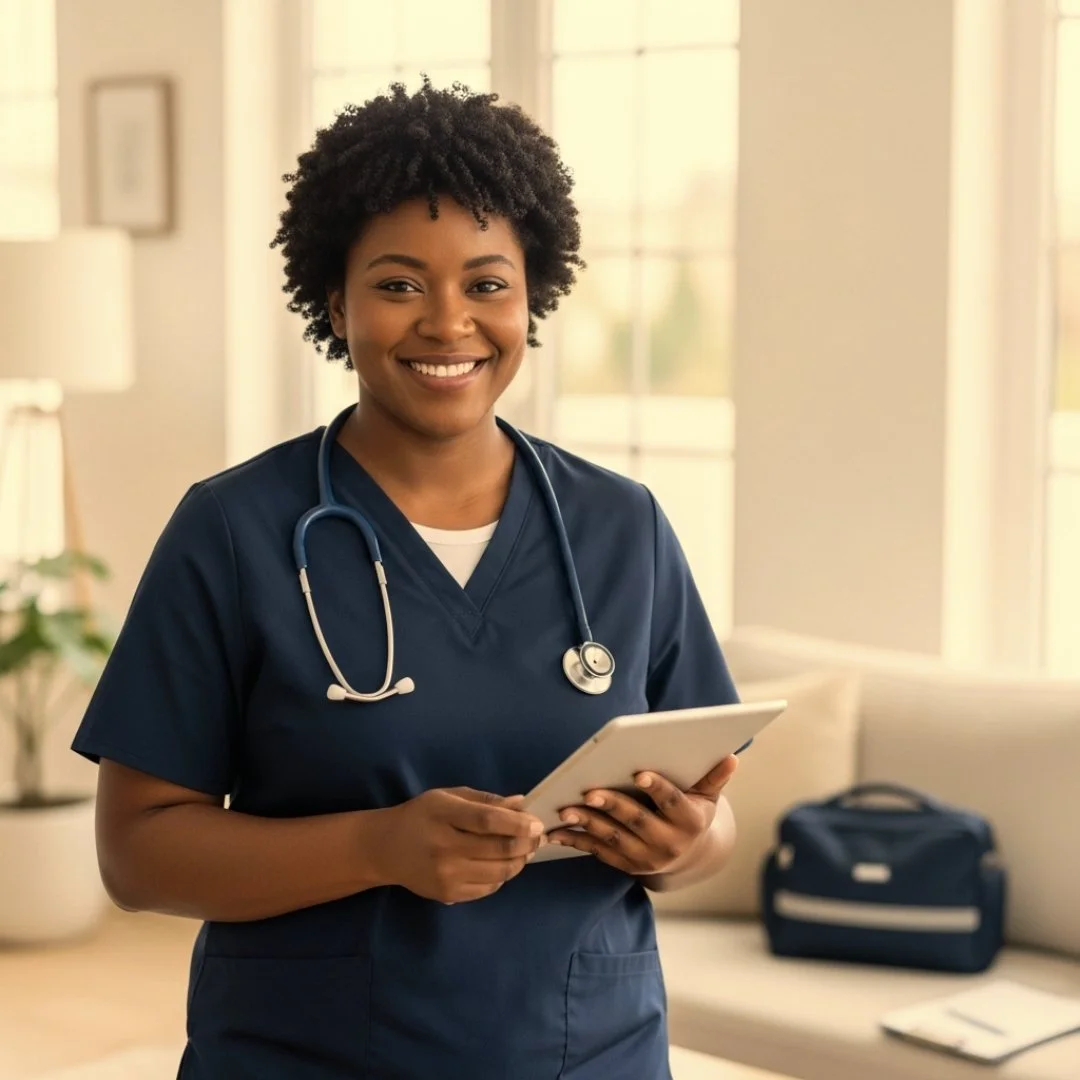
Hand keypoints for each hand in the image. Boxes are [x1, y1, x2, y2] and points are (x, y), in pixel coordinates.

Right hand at [374, 787, 544, 903]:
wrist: (386, 848)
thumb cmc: (421, 816)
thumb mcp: (447, 797)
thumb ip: (485, 801)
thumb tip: (521, 804)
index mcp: (443, 815)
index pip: (487, 821)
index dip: (517, 823)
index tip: (537, 824)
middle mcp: (444, 848)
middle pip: (497, 850)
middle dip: (526, 844)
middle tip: (538, 837)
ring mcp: (446, 875)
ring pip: (498, 873)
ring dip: (519, 862)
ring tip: (525, 851)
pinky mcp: (448, 895)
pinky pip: (488, 888)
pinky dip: (502, 876)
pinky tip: (503, 864)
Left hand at [545, 755, 738, 875]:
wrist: (690, 856)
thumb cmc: (695, 812)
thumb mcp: (708, 797)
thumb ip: (714, 777)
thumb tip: (731, 757)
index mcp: (690, 822)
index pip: (673, 802)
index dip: (658, 788)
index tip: (640, 773)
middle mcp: (669, 844)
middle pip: (637, 822)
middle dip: (613, 805)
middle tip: (590, 791)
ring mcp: (646, 858)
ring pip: (614, 839)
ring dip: (588, 823)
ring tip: (566, 808)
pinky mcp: (627, 866)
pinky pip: (599, 852)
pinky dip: (577, 840)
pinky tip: (558, 830)